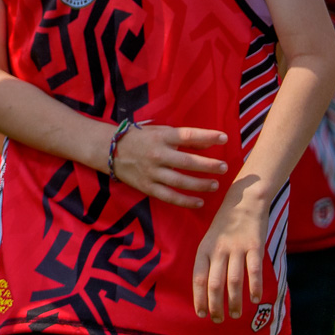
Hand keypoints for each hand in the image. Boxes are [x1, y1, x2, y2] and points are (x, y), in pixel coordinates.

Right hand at [110, 124, 230, 208]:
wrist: (110, 150)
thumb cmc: (141, 139)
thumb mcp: (161, 132)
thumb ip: (184, 138)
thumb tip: (210, 142)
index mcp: (161, 137)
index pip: (188, 135)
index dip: (207, 136)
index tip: (224, 138)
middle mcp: (157, 154)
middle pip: (186, 161)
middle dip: (208, 165)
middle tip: (224, 167)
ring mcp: (151, 172)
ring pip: (179, 181)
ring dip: (200, 184)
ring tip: (215, 185)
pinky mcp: (146, 186)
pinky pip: (168, 196)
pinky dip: (185, 201)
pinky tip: (199, 202)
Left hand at [191, 186, 269, 322]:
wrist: (244, 201)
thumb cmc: (226, 225)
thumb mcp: (210, 240)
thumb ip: (208, 261)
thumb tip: (206, 290)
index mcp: (204, 249)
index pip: (198, 279)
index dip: (199, 298)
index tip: (201, 314)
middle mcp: (218, 250)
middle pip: (214, 284)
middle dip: (216, 305)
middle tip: (219, 320)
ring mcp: (237, 248)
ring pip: (234, 281)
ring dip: (234, 301)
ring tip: (235, 315)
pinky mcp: (255, 245)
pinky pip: (254, 270)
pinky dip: (255, 287)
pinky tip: (256, 299)